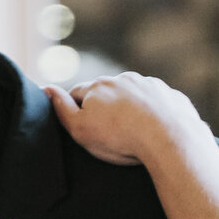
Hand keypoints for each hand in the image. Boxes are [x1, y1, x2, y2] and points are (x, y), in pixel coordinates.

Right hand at [46, 72, 203, 167]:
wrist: (169, 139)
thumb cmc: (120, 138)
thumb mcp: (80, 129)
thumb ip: (61, 109)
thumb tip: (46, 88)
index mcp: (98, 85)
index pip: (77, 93)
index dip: (76, 110)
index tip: (82, 127)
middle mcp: (123, 79)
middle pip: (106, 92)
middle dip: (105, 108)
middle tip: (108, 134)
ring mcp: (150, 85)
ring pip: (133, 96)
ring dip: (130, 108)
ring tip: (133, 134)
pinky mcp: (171, 96)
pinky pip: (158, 104)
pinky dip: (154, 114)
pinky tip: (155, 132)